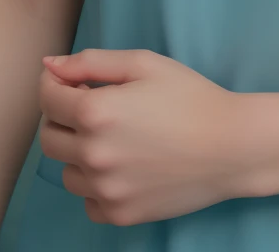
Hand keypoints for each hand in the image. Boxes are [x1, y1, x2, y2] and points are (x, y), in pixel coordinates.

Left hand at [39, 49, 247, 225]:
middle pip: (49, 137)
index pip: (48, 98)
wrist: (230, 146)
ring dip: (78, 152)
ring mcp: (105, 190)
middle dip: (62, 117)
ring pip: (67, 171)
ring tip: (114, 138)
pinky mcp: (119, 215)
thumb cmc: (189, 98)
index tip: (72, 81)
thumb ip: (90, 62)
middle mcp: (93, 155)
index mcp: (96, 113)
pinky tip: (124, 166)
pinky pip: (88, 200)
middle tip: (93, 106)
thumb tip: (49, 65)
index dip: (55, 83)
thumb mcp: (143, 64)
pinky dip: (97, 185)